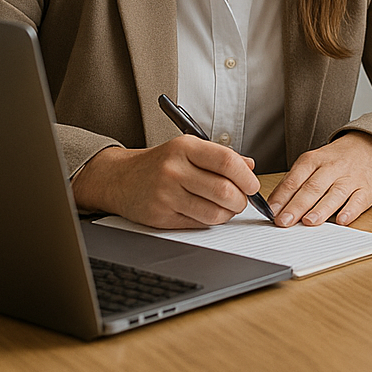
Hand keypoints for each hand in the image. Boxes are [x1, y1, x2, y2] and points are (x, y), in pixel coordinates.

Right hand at [71, 135, 259, 228]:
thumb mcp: (188, 149)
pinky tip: (207, 212)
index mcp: (185, 147)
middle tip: (242, 200)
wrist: (119, 179)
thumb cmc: (159, 163)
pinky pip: (197, 224)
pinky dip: (210, 221)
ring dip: (228, 214)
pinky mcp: (160, 217)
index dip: (247, 177)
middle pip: (224, 190)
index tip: (252, 185)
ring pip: (214, 212)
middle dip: (241, 200)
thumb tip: (250, 167)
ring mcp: (166, 195)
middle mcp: (174, 170)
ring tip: (226, 207)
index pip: (226, 162)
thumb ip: (220, 156)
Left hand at [268, 131, 371, 227]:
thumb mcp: (311, 163)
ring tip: (309, 221)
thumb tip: (274, 207)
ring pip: (335, 193)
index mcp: (314, 160)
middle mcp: (332, 168)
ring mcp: (351, 178)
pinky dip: (350, 211)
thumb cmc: (333, 161)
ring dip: (321, 209)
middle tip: (284, 221)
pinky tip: (341, 220)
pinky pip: (359, 200)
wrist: (366, 147)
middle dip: (297, 205)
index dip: (282, 196)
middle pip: (313, 187)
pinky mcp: (366, 189)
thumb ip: (293, 183)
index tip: (271, 212)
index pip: (295, 179)